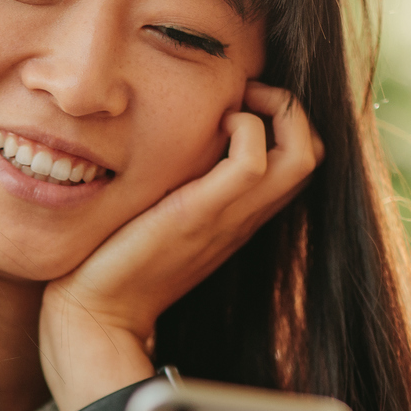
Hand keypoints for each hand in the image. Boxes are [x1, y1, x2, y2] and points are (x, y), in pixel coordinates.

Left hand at [38, 82, 323, 410]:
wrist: (98, 314)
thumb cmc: (117, 264)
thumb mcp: (159, 215)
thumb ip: (179, 184)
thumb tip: (174, 144)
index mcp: (238, 217)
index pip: (296, 163)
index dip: (286, 122)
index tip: (240, 104)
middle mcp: (245, 217)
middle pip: (313, 155)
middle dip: (291, 108)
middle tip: (245, 95)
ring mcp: (228, 217)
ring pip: (301, 155)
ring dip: (277, 109)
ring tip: (234, 105)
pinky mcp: (200, 215)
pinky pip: (252, 161)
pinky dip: (245, 127)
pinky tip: (211, 126)